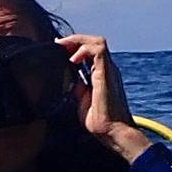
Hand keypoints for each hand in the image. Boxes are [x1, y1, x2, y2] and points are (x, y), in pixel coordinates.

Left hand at [60, 33, 151, 161]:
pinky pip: (99, 50)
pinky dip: (84, 49)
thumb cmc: (101, 119)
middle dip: (74, 40)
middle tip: (58, 45)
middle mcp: (106, 69)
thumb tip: (67, 78)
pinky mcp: (107, 73)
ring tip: (64, 47)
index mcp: (101, 74)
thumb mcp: (82, 99)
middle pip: (93, 42)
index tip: (58, 48)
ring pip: (97, 42)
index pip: (89, 50)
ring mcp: (108, 70)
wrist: (113, 131)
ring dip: (78, 41)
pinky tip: (73, 59)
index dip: (73, 46)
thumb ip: (77, 87)